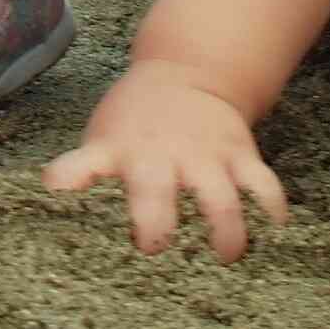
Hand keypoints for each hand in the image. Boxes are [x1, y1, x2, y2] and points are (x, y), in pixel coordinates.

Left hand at [42, 60, 288, 261]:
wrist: (187, 72)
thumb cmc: (135, 123)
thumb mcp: (102, 139)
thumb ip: (87, 176)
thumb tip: (55, 221)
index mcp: (116, 152)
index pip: (84, 165)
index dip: (70, 176)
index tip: (58, 187)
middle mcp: (159, 155)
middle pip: (154, 191)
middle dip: (154, 224)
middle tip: (153, 248)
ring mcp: (203, 155)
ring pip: (219, 196)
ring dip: (224, 229)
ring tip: (226, 256)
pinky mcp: (239, 155)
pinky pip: (262, 183)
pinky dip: (271, 207)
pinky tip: (274, 231)